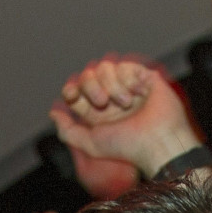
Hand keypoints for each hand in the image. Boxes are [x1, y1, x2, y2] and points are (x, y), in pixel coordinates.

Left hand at [50, 57, 199, 178]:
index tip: (74, 97)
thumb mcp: (91, 144)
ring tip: (127, 104)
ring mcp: (128, 86)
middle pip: (88, 75)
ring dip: (113, 86)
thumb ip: (68, 131)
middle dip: (91, 87)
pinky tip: (141, 95)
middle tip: (104, 103)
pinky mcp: (144, 77)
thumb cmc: (129, 147)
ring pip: (106, 67)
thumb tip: (53, 112)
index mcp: (98, 112)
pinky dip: (130, 81)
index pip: (76, 90)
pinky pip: (126, 65)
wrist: (157, 142)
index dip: (72, 90)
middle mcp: (111, 97)